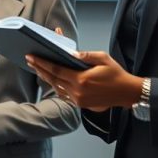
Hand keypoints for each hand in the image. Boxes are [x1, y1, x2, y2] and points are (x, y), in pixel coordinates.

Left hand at [26, 51, 142, 111]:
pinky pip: (64, 95)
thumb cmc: (116, 74)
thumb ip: (85, 55)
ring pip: (57, 88)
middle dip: (40, 69)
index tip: (32, 57)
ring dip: (46, 78)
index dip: (42, 63)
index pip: (56, 70)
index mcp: (81, 79)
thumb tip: (70, 53)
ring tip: (38, 68)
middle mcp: (77, 92)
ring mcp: (78, 100)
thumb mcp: (103, 58)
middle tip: (30, 60)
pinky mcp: (81, 104)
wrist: (127, 93)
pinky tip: (51, 80)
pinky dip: (56, 86)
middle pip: (53, 79)